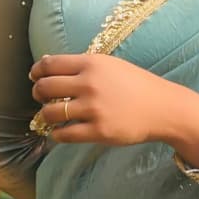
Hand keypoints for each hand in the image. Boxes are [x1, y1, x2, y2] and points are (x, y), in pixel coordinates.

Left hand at [28, 53, 198, 154]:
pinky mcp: (98, 131)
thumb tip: (46, 65)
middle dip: (38, 93)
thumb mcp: (110, 65)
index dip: (36, 72)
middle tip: (42, 98)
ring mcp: (93, 109)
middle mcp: (89, 84)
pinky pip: (64, 134)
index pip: (50, 65)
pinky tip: (62, 131)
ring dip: (46, 115)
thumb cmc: (136, 84)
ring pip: (50, 113)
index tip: (35, 77)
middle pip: (45, 88)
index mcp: (92, 63)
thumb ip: (81, 65)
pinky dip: (57, 134)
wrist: (163, 108)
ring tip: (52, 116)